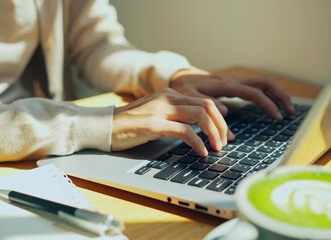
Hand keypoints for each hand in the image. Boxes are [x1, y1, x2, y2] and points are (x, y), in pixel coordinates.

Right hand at [111, 89, 234, 155]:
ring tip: (217, 148)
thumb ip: (175, 114)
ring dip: (214, 133)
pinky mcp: (154, 124)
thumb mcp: (157, 113)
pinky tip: (202, 152)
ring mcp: (161, 110)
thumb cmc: (130, 124)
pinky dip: (198, 143)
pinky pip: (185, 131)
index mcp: (170, 94)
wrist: (105, 126)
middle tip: (226, 142)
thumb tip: (198, 126)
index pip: (204, 101)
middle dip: (222, 125)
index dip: (220, 117)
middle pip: (207, 106)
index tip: (226, 133)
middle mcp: (168, 98)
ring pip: (200, 115)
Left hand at [170, 69, 294, 119]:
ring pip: (263, 82)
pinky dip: (267, 94)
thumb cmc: (183, 89)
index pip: (254, 92)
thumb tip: (227, 117)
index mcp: (225, 85)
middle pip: (265, 82)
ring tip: (287, 109)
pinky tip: (272, 105)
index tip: (278, 117)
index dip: (268, 104)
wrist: (178, 77)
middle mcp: (233, 81)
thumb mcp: (190, 99)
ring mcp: (235, 81)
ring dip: (277, 93)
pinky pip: (256, 86)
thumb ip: (207, 108)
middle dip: (280, 95)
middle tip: (290, 112)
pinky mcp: (234, 85)